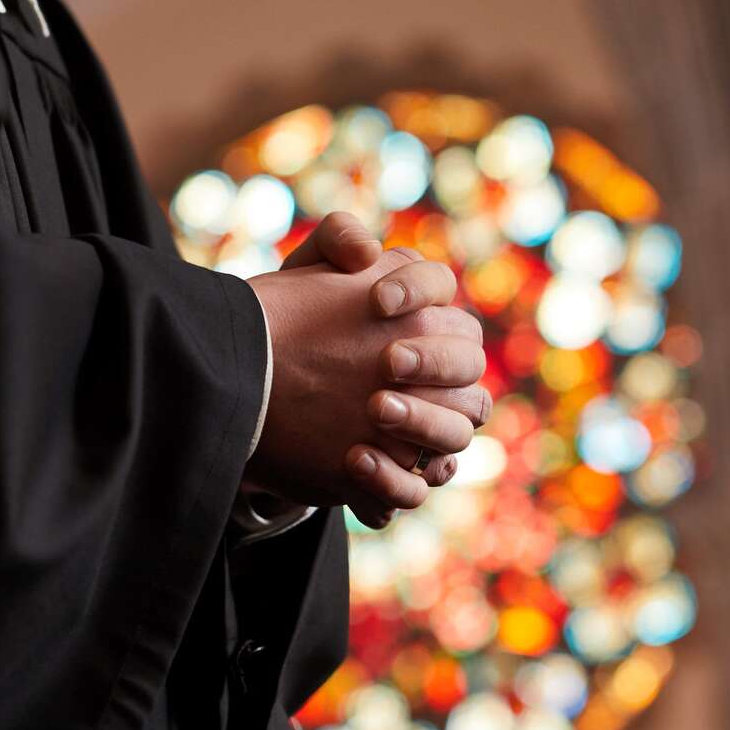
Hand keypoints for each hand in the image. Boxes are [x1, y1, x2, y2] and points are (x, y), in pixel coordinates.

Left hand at [243, 248, 485, 512]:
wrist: (262, 388)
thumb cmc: (294, 324)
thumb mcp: (303, 278)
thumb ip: (333, 241)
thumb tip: (366, 252)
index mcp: (422, 314)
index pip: (442, 292)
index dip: (420, 293)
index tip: (376, 302)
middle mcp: (438, 374)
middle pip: (467, 366)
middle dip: (434, 362)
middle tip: (387, 360)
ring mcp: (423, 428)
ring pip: (456, 433)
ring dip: (423, 422)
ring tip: (374, 407)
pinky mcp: (395, 474)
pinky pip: (414, 488)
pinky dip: (392, 479)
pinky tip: (353, 460)